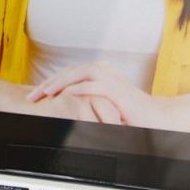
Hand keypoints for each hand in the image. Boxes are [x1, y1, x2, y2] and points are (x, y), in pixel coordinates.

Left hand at [28, 64, 165, 127]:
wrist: (156, 118)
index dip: (52, 82)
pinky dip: (80, 88)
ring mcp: (112, 79)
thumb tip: (66, 108)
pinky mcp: (118, 90)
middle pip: (71, 71)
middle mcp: (105, 72)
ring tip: (46, 93)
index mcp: (101, 74)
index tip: (36, 94)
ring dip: (61, 82)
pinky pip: (95, 86)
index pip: (70, 74)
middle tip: (33, 96)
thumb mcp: (104, 106)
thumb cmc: (132, 114)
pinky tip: (66, 94)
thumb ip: (87, 102)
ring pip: (80, 74)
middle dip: (50, 83)